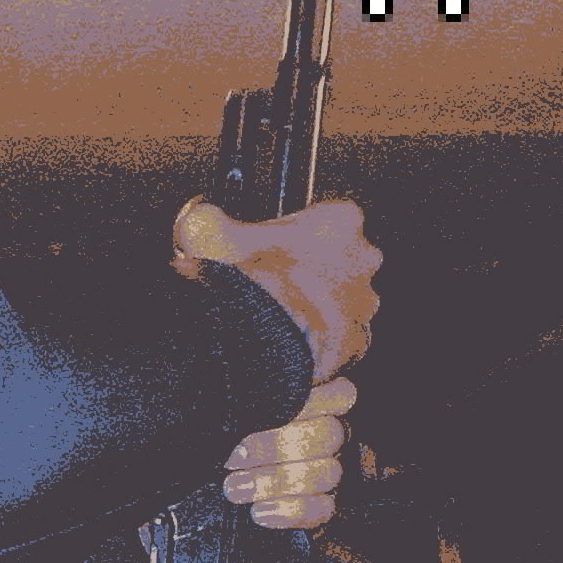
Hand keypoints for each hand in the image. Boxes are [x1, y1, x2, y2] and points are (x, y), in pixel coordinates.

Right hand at [173, 197, 381, 381]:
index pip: (326, 219)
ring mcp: (364, 301)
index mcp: (339, 220)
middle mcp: (363, 258)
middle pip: (342, 260)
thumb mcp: (214, 236)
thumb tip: (199, 219)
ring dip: (321, 308)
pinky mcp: (359, 339)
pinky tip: (296, 343)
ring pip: (345, 301)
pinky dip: (323, 342)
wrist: (263, 336)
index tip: (275, 248)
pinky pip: (342, 340)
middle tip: (281, 286)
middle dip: (317, 272)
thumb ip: (208, 221)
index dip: (298, 234)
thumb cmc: (251, 282)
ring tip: (284, 319)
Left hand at [221, 379, 354, 528]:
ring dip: (274, 482)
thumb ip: (268, 380)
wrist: (222, 468)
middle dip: (275, 447)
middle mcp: (333, 435)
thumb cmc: (234, 427)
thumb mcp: (247, 399)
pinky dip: (290, 512)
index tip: (259, 410)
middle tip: (234, 457)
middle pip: (328, 436)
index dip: (308, 402)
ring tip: (234, 487)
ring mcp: (331, 470)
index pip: (341, 395)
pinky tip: (259, 511)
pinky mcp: (324, 505)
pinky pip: (322, 510)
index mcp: (322, 401)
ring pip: (325, 474)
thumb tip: (295, 372)